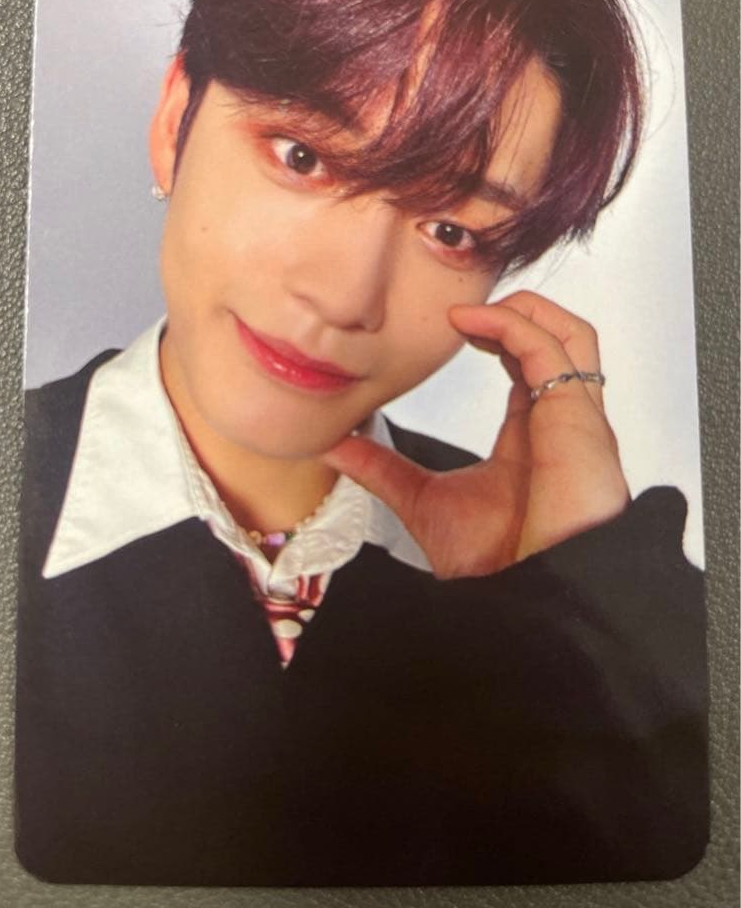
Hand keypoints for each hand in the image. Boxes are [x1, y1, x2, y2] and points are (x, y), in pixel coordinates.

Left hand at [323, 291, 629, 577]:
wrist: (528, 598)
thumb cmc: (497, 561)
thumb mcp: (421, 500)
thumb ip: (381, 470)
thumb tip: (331, 446)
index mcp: (534, 435)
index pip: (529, 365)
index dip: (499, 336)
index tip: (454, 325)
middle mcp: (562, 420)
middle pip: (560, 339)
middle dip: (515, 311)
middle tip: (462, 309)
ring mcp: (576, 417)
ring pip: (571, 334)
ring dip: (522, 308)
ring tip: (469, 310)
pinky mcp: (576, 417)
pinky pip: (553, 349)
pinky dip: (512, 325)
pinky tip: (469, 325)